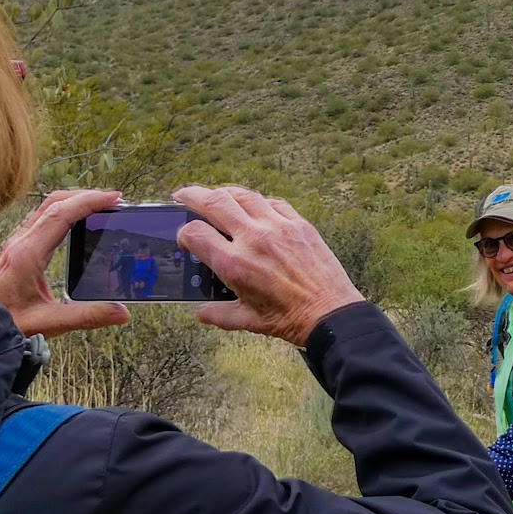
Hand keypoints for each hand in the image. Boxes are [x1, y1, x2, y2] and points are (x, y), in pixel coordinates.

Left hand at [0, 190, 130, 337]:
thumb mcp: (49, 322)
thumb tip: (122, 312)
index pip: (61, 215)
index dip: (89, 202)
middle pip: (54, 203)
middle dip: (86, 196)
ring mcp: (17, 242)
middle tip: (113, 201)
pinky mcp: (17, 247)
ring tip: (100, 206)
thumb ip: (87, 316)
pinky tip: (78, 220)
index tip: (114, 199)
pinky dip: (64, 210)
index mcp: (27, 254)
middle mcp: (20, 242)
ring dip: (74, 200)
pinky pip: (42, 217)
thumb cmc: (7, 323)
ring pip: (47, 207)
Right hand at [176, 185, 364, 347]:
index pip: (195, 234)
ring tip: (215, 195)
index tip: (185, 239)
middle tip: (182, 196)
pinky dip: (258, 201)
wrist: (330, 313)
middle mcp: (253, 239)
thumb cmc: (289, 319)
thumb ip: (218, 314)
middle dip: (192, 195)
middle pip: (214, 202)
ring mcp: (278, 227)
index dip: (183, 234)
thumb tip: (200, 313)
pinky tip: (253, 207)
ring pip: (243, 194)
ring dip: (224, 192)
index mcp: (235, 264)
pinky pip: (273, 202)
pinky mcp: (299, 224)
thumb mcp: (246, 322)